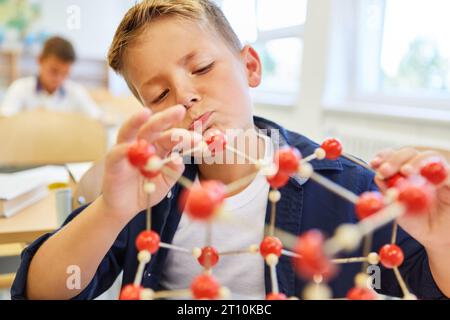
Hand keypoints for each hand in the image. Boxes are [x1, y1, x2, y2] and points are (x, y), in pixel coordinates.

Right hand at [100, 105, 201, 222]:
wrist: (126, 208)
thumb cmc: (146, 192)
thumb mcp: (165, 183)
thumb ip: (173, 171)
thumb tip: (178, 158)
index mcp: (157, 148)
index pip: (171, 137)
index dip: (184, 137)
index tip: (198, 139)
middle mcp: (141, 144)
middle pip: (152, 127)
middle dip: (166, 118)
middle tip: (179, 110)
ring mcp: (125, 151)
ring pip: (129, 131)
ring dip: (136, 121)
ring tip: (145, 112)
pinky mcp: (113, 163)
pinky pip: (116, 153)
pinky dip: (123, 150)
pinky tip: (130, 147)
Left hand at [371, 147, 449, 247]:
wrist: (440, 239)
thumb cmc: (418, 223)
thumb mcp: (399, 210)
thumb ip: (389, 195)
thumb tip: (379, 178)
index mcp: (405, 173)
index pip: (394, 157)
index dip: (384, 157)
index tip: (374, 163)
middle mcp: (422, 169)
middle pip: (409, 153)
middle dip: (395, 159)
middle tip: (385, 170)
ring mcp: (440, 174)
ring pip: (430, 156)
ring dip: (416, 161)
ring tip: (406, 171)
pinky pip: (447, 172)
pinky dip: (438, 172)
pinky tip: (429, 180)